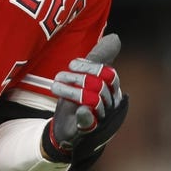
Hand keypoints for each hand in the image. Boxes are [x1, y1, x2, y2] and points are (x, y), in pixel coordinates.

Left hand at [42, 33, 122, 160]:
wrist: (65, 132)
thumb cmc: (77, 102)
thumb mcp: (84, 78)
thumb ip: (97, 59)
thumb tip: (115, 37)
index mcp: (111, 90)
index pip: (108, 73)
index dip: (89, 66)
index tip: (71, 64)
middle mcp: (111, 105)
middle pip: (100, 84)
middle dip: (78, 77)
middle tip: (59, 76)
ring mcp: (102, 119)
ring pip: (93, 100)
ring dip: (72, 91)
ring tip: (55, 86)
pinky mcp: (90, 132)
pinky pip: (91, 122)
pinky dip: (85, 115)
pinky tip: (76, 110)